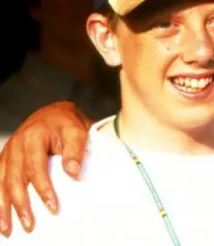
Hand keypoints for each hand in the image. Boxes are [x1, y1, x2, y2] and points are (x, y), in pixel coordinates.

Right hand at [0, 101, 92, 236]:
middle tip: (30, 225)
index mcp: (33, 137)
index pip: (35, 168)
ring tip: (7, 229)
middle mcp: (15, 145)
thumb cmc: (67, 123)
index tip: (53, 208)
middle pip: (14, 179)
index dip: (43, 189)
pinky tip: (0, 214)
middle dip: (20, 205)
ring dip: (2, 208)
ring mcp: (8, 152)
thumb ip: (75, 150)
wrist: (54, 113)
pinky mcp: (5, 159)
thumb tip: (73, 173)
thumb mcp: (77, 130)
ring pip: (1, 183)